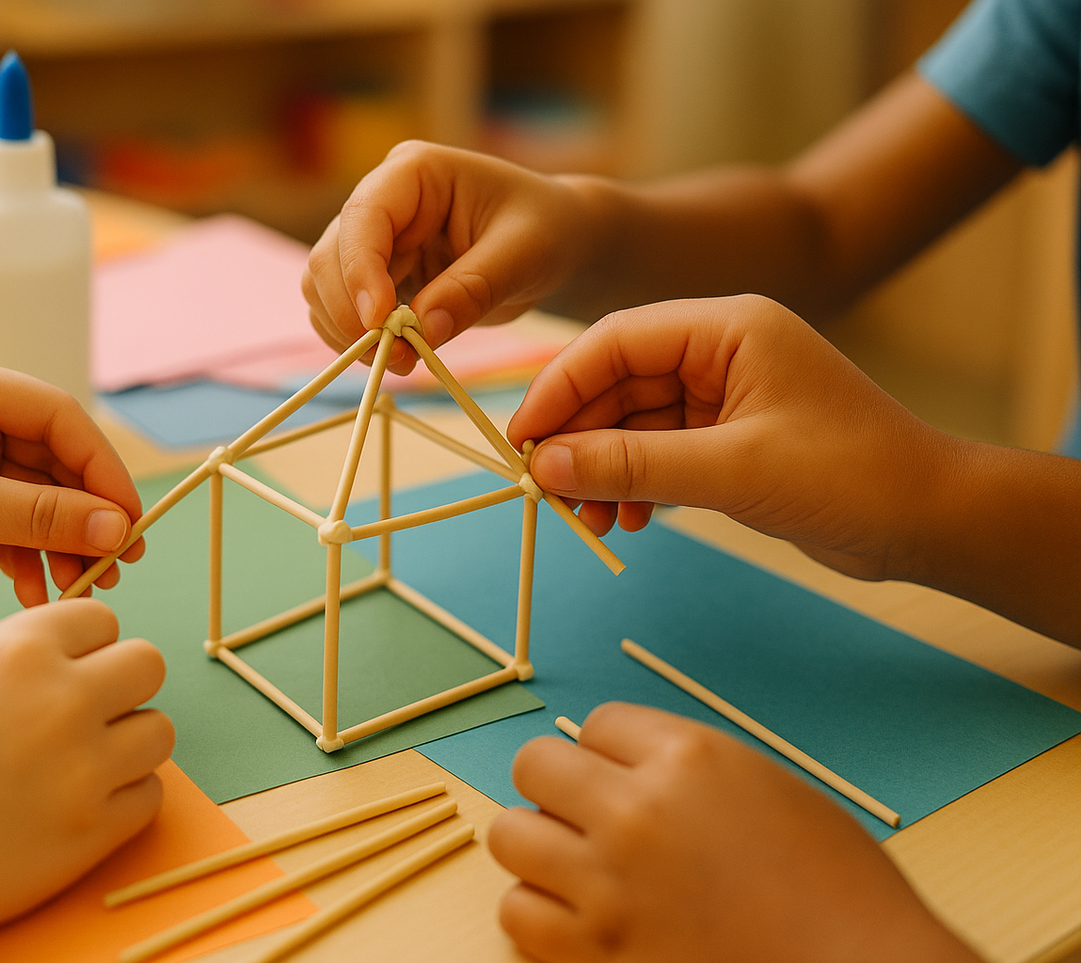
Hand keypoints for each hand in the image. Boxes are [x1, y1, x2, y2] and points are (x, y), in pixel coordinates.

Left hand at [0, 356, 144, 616]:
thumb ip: (41, 514)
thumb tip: (118, 528)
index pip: (57, 415)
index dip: (101, 467)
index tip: (129, 519)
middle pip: (55, 459)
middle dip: (86, 512)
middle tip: (118, 560)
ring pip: (38, 497)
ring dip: (63, 541)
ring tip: (82, 585)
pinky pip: (13, 525)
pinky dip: (30, 557)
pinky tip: (38, 592)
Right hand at [0, 600, 173, 962]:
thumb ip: (3, 667)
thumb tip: (45, 664)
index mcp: (19, 650)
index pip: (101, 618)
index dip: (86, 644)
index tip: (70, 667)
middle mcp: (64, 697)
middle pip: (148, 664)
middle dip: (123, 684)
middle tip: (91, 712)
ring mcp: (87, 765)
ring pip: (160, 730)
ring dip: (130, 743)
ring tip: (87, 762)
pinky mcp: (98, 828)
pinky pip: (150, 795)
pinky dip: (125, 799)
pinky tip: (83, 805)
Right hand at [303, 141, 599, 373]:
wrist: (554, 243)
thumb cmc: (545, 229)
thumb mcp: (523, 254)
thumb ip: (473, 288)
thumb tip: (422, 330)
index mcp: (414, 173)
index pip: (363, 217)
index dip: (360, 271)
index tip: (380, 322)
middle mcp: (382, 201)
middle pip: (330, 257)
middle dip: (352, 314)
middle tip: (398, 359)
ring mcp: (373, 240)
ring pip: (324, 288)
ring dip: (350, 333)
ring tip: (403, 362)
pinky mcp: (377, 277)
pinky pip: (342, 312)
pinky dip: (358, 341)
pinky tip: (400, 357)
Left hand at [486, 703, 980, 962]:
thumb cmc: (838, 891)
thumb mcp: (772, 790)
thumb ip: (690, 769)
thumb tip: (622, 764)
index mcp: (689, 759)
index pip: (598, 723)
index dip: (611, 752)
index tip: (627, 777)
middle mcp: (637, 812)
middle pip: (536, 765)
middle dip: (557, 785)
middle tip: (586, 815)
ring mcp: (609, 885)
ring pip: (511, 835)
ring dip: (539, 846)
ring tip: (579, 866)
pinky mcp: (596, 952)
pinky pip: (517, 911)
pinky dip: (539, 913)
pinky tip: (581, 917)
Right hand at [507, 294, 956, 581]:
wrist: (933, 523)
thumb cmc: (852, 478)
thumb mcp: (732, 470)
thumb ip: (632, 464)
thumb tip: (543, 468)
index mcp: (729, 326)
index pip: (617, 340)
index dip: (560, 387)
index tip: (520, 440)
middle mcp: (723, 350)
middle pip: (618, 382)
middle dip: (578, 439)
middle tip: (544, 494)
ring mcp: (726, 395)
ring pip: (633, 422)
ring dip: (602, 469)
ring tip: (586, 522)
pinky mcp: (731, 438)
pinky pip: (659, 451)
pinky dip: (634, 483)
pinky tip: (626, 520)